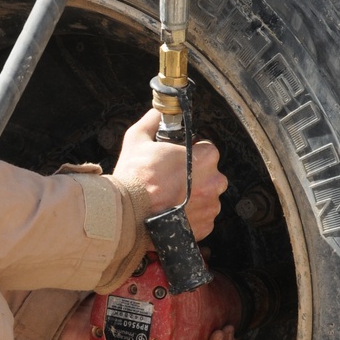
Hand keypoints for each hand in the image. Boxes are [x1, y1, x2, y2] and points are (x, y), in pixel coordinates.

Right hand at [114, 112, 226, 240]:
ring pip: (207, 197)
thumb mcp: (137, 139)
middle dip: (195, 177)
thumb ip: (152, 121)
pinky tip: (173, 214)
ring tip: (170, 200)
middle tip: (171, 181)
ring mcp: (210, 207)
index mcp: (205, 158)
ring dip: (194, 197)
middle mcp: (214, 183)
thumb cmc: (133, 177)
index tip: (177, 161)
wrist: (125, 216)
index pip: (208, 150)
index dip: (192, 153)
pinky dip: (191, 217)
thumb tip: (157, 111)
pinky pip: (202, 218)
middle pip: (210, 175)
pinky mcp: (204, 227)